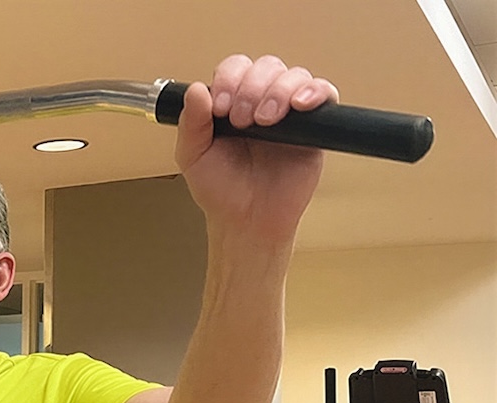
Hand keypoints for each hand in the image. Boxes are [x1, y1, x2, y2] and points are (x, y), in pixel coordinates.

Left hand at [176, 55, 338, 241]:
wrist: (247, 221)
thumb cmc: (222, 191)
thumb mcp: (193, 157)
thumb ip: (191, 124)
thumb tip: (194, 90)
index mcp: (232, 103)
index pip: (235, 68)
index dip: (229, 80)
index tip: (220, 107)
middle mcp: (261, 102)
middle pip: (266, 66)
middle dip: (251, 88)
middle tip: (242, 120)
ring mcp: (289, 113)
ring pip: (294, 75)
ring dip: (278, 91)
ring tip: (265, 121)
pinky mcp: (314, 127)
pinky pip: (324, 94)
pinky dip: (315, 92)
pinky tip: (299, 106)